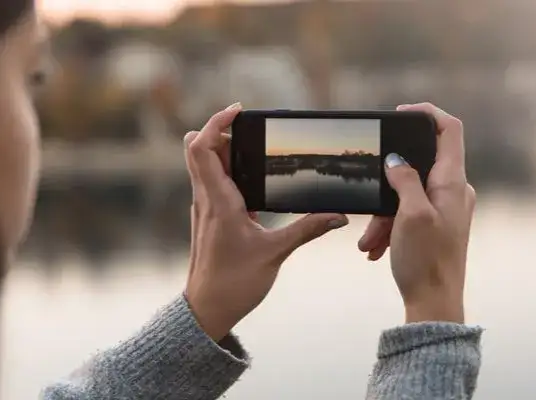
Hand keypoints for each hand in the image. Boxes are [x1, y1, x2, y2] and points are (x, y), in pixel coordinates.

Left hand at [183, 103, 349, 339]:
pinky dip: (226, 171)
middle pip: (198, 149)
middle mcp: (205, 200)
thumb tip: (337, 216)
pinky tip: (251, 179)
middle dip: (220, 130)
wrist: (206, 311)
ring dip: (222, 149)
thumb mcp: (275, 253)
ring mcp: (204, 209)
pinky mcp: (208, 219)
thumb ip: (307, 230)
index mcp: (218, 201)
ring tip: (253, 145)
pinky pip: (211, 183)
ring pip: (203, 165)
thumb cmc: (233, 284)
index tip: (239, 111)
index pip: (201, 148)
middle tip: (248, 125)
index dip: (216, 122)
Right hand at [358, 103, 475, 323]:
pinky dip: (390, 225)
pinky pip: (408, 213)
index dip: (427, 114)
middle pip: (417, 166)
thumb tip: (395, 160)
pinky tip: (376, 247)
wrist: (435, 303)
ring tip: (369, 240)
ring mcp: (447, 207)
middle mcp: (454, 190)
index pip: (449, 130)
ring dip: (383, 213)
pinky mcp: (438, 224)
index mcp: (453, 182)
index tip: (400, 114)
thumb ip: (403, 180)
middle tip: (370, 201)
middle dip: (387, 184)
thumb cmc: (426, 261)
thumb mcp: (409, 215)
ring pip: (407, 193)